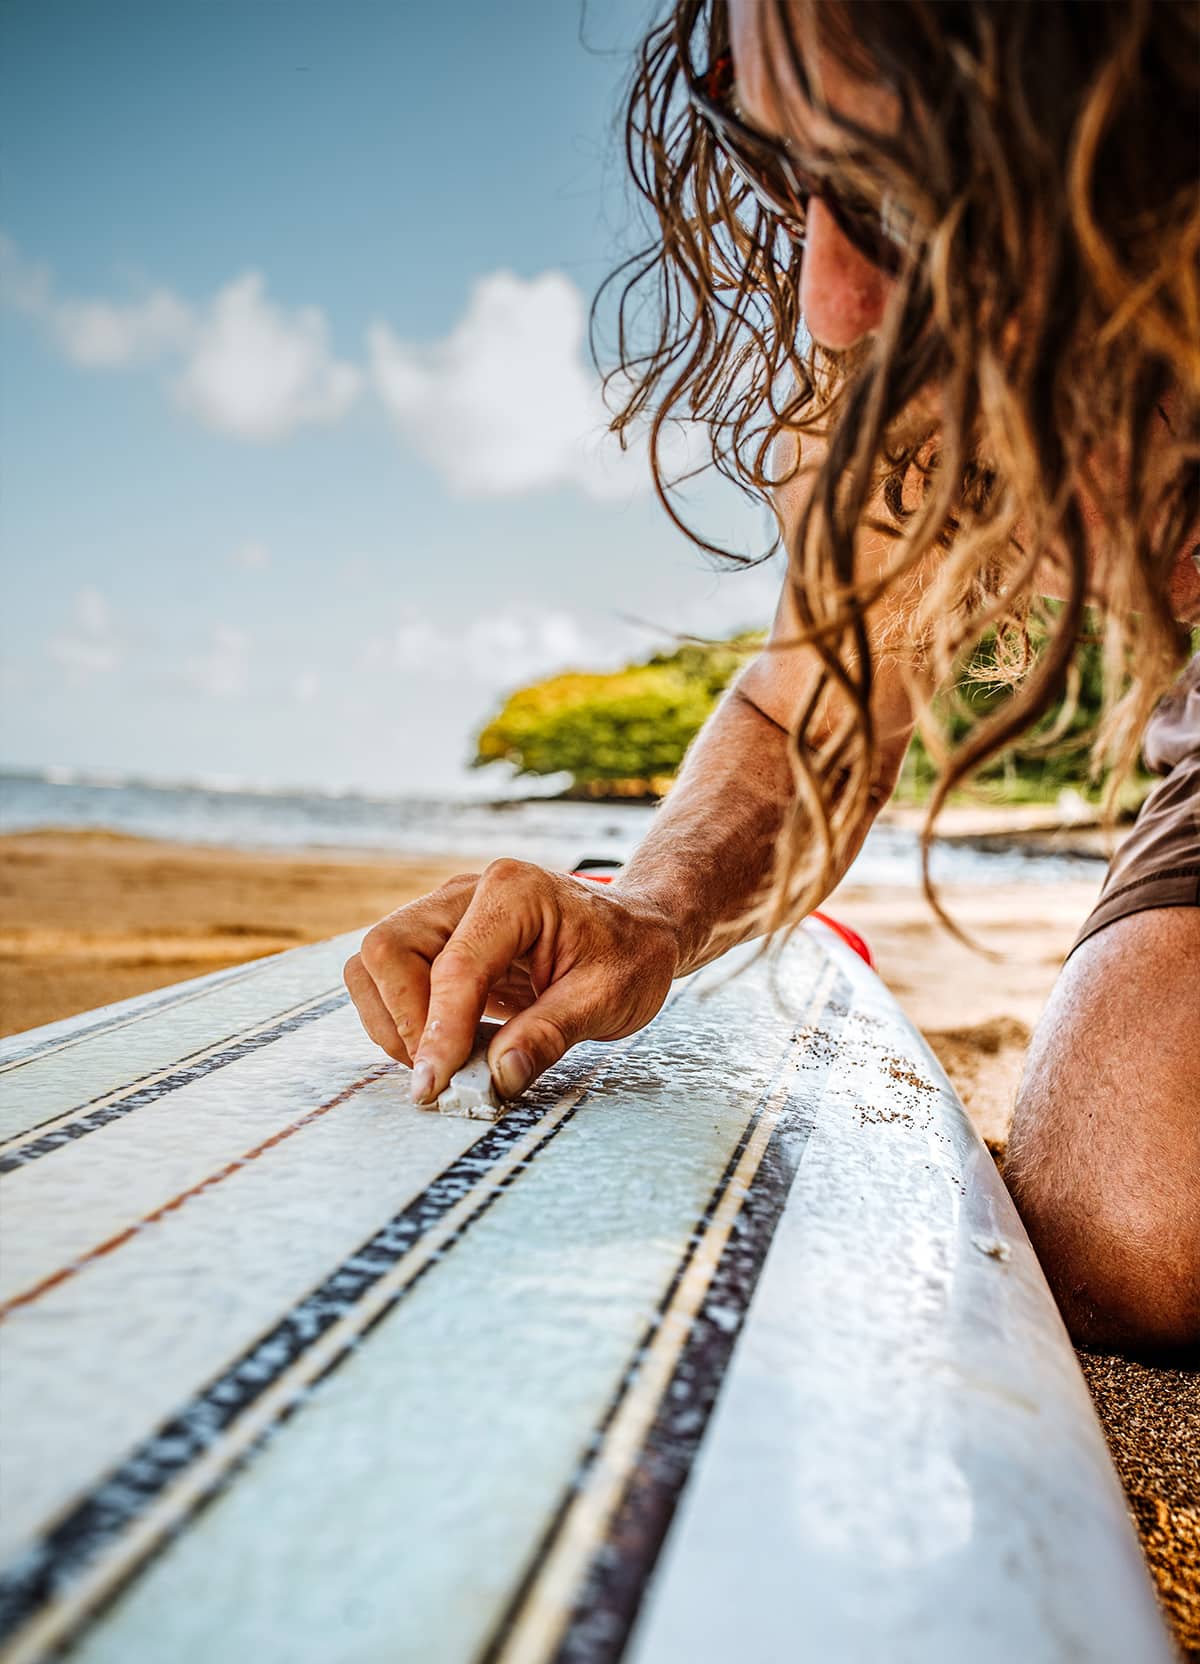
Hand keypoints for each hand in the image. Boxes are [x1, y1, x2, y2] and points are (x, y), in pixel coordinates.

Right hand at [342, 859, 680, 1103]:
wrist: (635, 933)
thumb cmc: (628, 956)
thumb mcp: (607, 999)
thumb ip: (550, 1035)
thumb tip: (498, 1077)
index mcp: (514, 893)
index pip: (453, 966)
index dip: (439, 1031)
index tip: (435, 1084)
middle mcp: (466, 892)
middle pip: (388, 948)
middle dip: (403, 1020)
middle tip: (443, 1073)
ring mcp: (445, 912)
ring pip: (375, 961)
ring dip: (392, 1020)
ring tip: (444, 1060)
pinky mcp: (437, 938)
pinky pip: (388, 976)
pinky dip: (400, 1017)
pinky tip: (446, 1044)